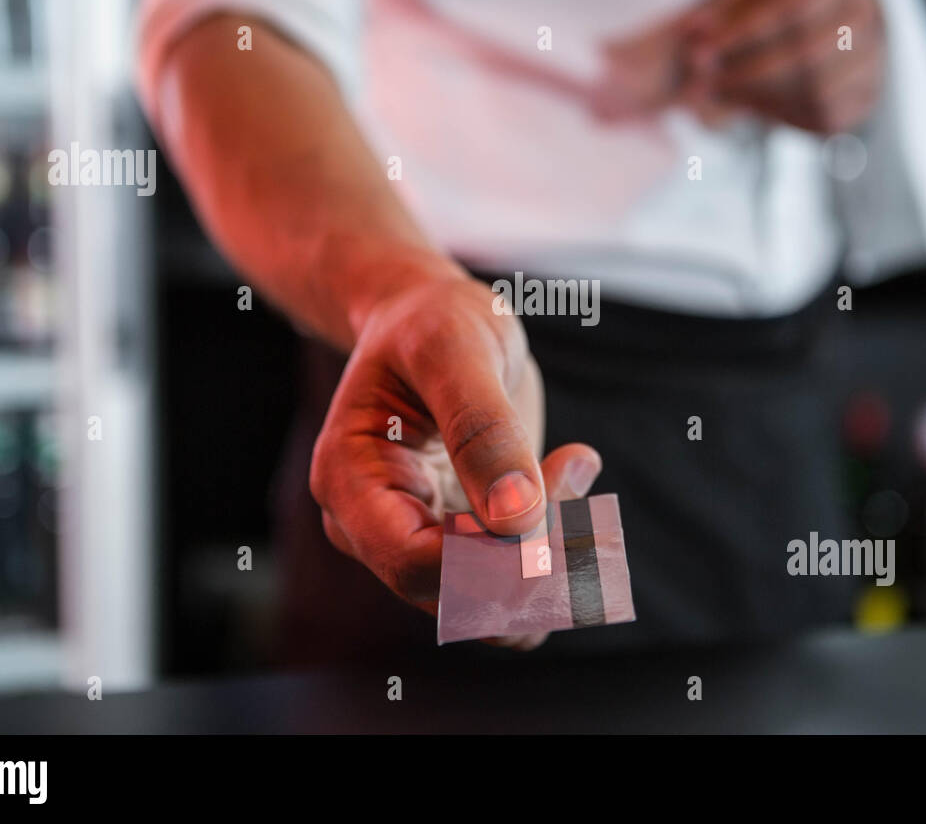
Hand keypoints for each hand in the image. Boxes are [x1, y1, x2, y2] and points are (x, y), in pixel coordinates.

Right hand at [309, 273, 602, 649]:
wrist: (431, 319)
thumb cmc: (432, 323)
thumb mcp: (455, 350)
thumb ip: (482, 430)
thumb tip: (517, 521)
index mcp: (350, 483)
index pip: (416, 564)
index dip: (493, 552)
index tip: (551, 487)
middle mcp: (376, 529)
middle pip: (460, 596)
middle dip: (534, 551)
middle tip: (574, 465)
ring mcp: (420, 543)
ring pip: (497, 605)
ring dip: (558, 554)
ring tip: (575, 463)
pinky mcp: (465, 544)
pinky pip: (520, 583)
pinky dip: (563, 545)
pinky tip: (573, 468)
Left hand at [598, 0, 885, 132]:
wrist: (837, 14)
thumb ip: (714, 9)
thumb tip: (676, 37)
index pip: (788, 5)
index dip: (739, 32)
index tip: (695, 51)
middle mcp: (866, 17)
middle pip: (804, 53)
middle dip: (743, 73)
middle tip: (697, 84)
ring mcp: (873, 62)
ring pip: (815, 92)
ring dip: (757, 100)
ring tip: (720, 92)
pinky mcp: (864, 101)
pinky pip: (820, 120)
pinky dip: (777, 117)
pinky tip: (752, 103)